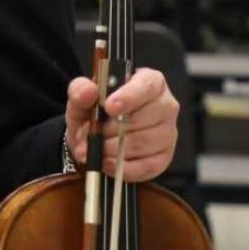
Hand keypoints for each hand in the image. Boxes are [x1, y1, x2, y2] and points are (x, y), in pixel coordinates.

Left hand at [64, 66, 178, 182]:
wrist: (95, 137)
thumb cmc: (95, 110)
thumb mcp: (82, 97)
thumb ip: (80, 90)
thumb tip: (88, 91)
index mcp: (150, 82)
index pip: (147, 86)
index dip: (129, 97)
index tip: (109, 107)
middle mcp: (165, 106)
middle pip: (143, 119)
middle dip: (110, 129)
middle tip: (89, 133)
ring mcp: (168, 134)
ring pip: (142, 143)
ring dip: (111, 148)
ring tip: (92, 147)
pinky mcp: (163, 158)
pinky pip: (145, 166)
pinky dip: (122, 167)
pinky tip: (106, 162)